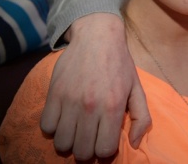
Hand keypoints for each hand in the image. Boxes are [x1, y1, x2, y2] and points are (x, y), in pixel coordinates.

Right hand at [40, 14, 150, 159]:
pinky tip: (63, 118)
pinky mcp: (53, 93)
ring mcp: (70, 101)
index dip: (105, 149)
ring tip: (76, 130)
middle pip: (82, 152)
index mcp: (113, 107)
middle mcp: (91, 107)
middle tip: (90, 137)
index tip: (105, 140)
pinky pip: (46, 127)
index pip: (104, 150)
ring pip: (62, 144)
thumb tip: (135, 144)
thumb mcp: (137, 88)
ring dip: (69, 141)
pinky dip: (53, 128)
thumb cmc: (119, 64)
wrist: (97, 36)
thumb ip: (141, 117)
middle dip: (87, 149)